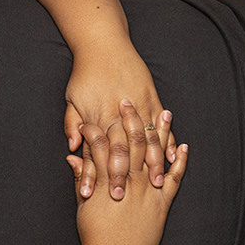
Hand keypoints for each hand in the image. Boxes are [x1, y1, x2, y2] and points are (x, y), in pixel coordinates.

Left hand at [64, 48, 175, 198]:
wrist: (103, 43)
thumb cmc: (85, 74)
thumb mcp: (71, 99)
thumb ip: (72, 124)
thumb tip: (71, 148)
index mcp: (97, 116)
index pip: (95, 153)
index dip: (94, 175)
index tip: (93, 196)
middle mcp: (118, 113)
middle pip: (121, 151)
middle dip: (123, 176)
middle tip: (124, 200)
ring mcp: (138, 105)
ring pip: (146, 140)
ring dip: (152, 164)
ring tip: (156, 185)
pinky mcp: (151, 97)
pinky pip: (161, 124)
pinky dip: (167, 141)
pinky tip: (172, 158)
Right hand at [68, 100, 186, 244]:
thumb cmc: (95, 237)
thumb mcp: (83, 206)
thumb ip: (81, 178)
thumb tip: (73, 157)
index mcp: (106, 180)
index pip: (100, 144)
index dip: (97, 127)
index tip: (96, 113)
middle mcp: (128, 181)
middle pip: (130, 141)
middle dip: (130, 119)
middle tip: (129, 100)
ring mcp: (148, 191)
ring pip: (154, 154)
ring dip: (160, 132)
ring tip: (164, 112)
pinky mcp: (163, 203)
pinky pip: (175, 178)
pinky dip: (179, 161)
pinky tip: (182, 146)